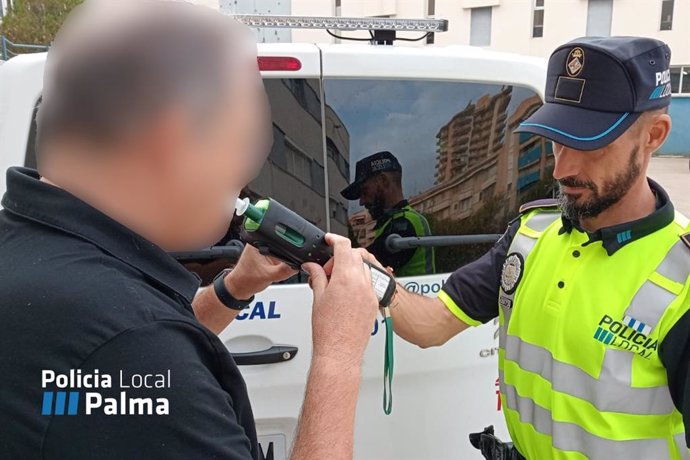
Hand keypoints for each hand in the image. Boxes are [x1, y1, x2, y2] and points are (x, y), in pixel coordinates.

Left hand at [224, 244, 297, 299]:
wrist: (240, 288)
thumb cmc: (246, 280)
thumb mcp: (268, 276)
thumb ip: (284, 270)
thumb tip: (297, 264)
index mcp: (258, 241)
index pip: (279, 238)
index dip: (289, 245)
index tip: (294, 253)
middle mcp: (261, 242)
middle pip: (282, 244)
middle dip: (287, 254)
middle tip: (280, 265)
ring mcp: (264, 248)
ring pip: (282, 251)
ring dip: (284, 259)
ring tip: (275, 268)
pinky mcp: (267, 255)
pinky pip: (280, 256)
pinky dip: (282, 263)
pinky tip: (276, 269)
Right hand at [301, 234, 378, 367]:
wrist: (339, 352)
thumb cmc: (328, 330)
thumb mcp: (318, 298)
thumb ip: (317, 277)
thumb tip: (312, 267)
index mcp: (345, 278)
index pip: (343, 247)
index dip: (335, 239)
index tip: (330, 240)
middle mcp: (361, 283)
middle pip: (354, 255)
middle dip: (340, 257)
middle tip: (327, 270)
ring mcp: (370, 293)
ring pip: (363, 268)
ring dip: (351, 269)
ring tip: (336, 284)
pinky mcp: (374, 303)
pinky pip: (368, 283)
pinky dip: (358, 281)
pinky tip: (346, 294)